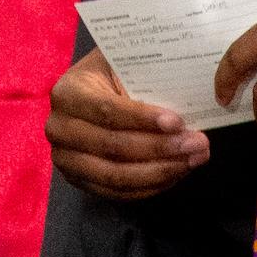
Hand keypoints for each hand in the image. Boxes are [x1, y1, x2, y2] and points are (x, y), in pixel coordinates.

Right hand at [46, 48, 210, 200]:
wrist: (89, 90)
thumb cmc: (112, 72)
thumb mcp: (121, 63)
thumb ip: (144, 77)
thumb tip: (185, 100)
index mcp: (68, 92)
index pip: (107, 111)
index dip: (143, 119)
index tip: (178, 122)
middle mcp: (59, 128)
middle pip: (112, 147)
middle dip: (160, 148)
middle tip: (197, 144)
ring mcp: (65, 159)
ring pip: (116, 176)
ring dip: (160, 171)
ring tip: (193, 160)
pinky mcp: (78, 180)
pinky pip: (117, 193)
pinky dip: (150, 187)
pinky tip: (176, 173)